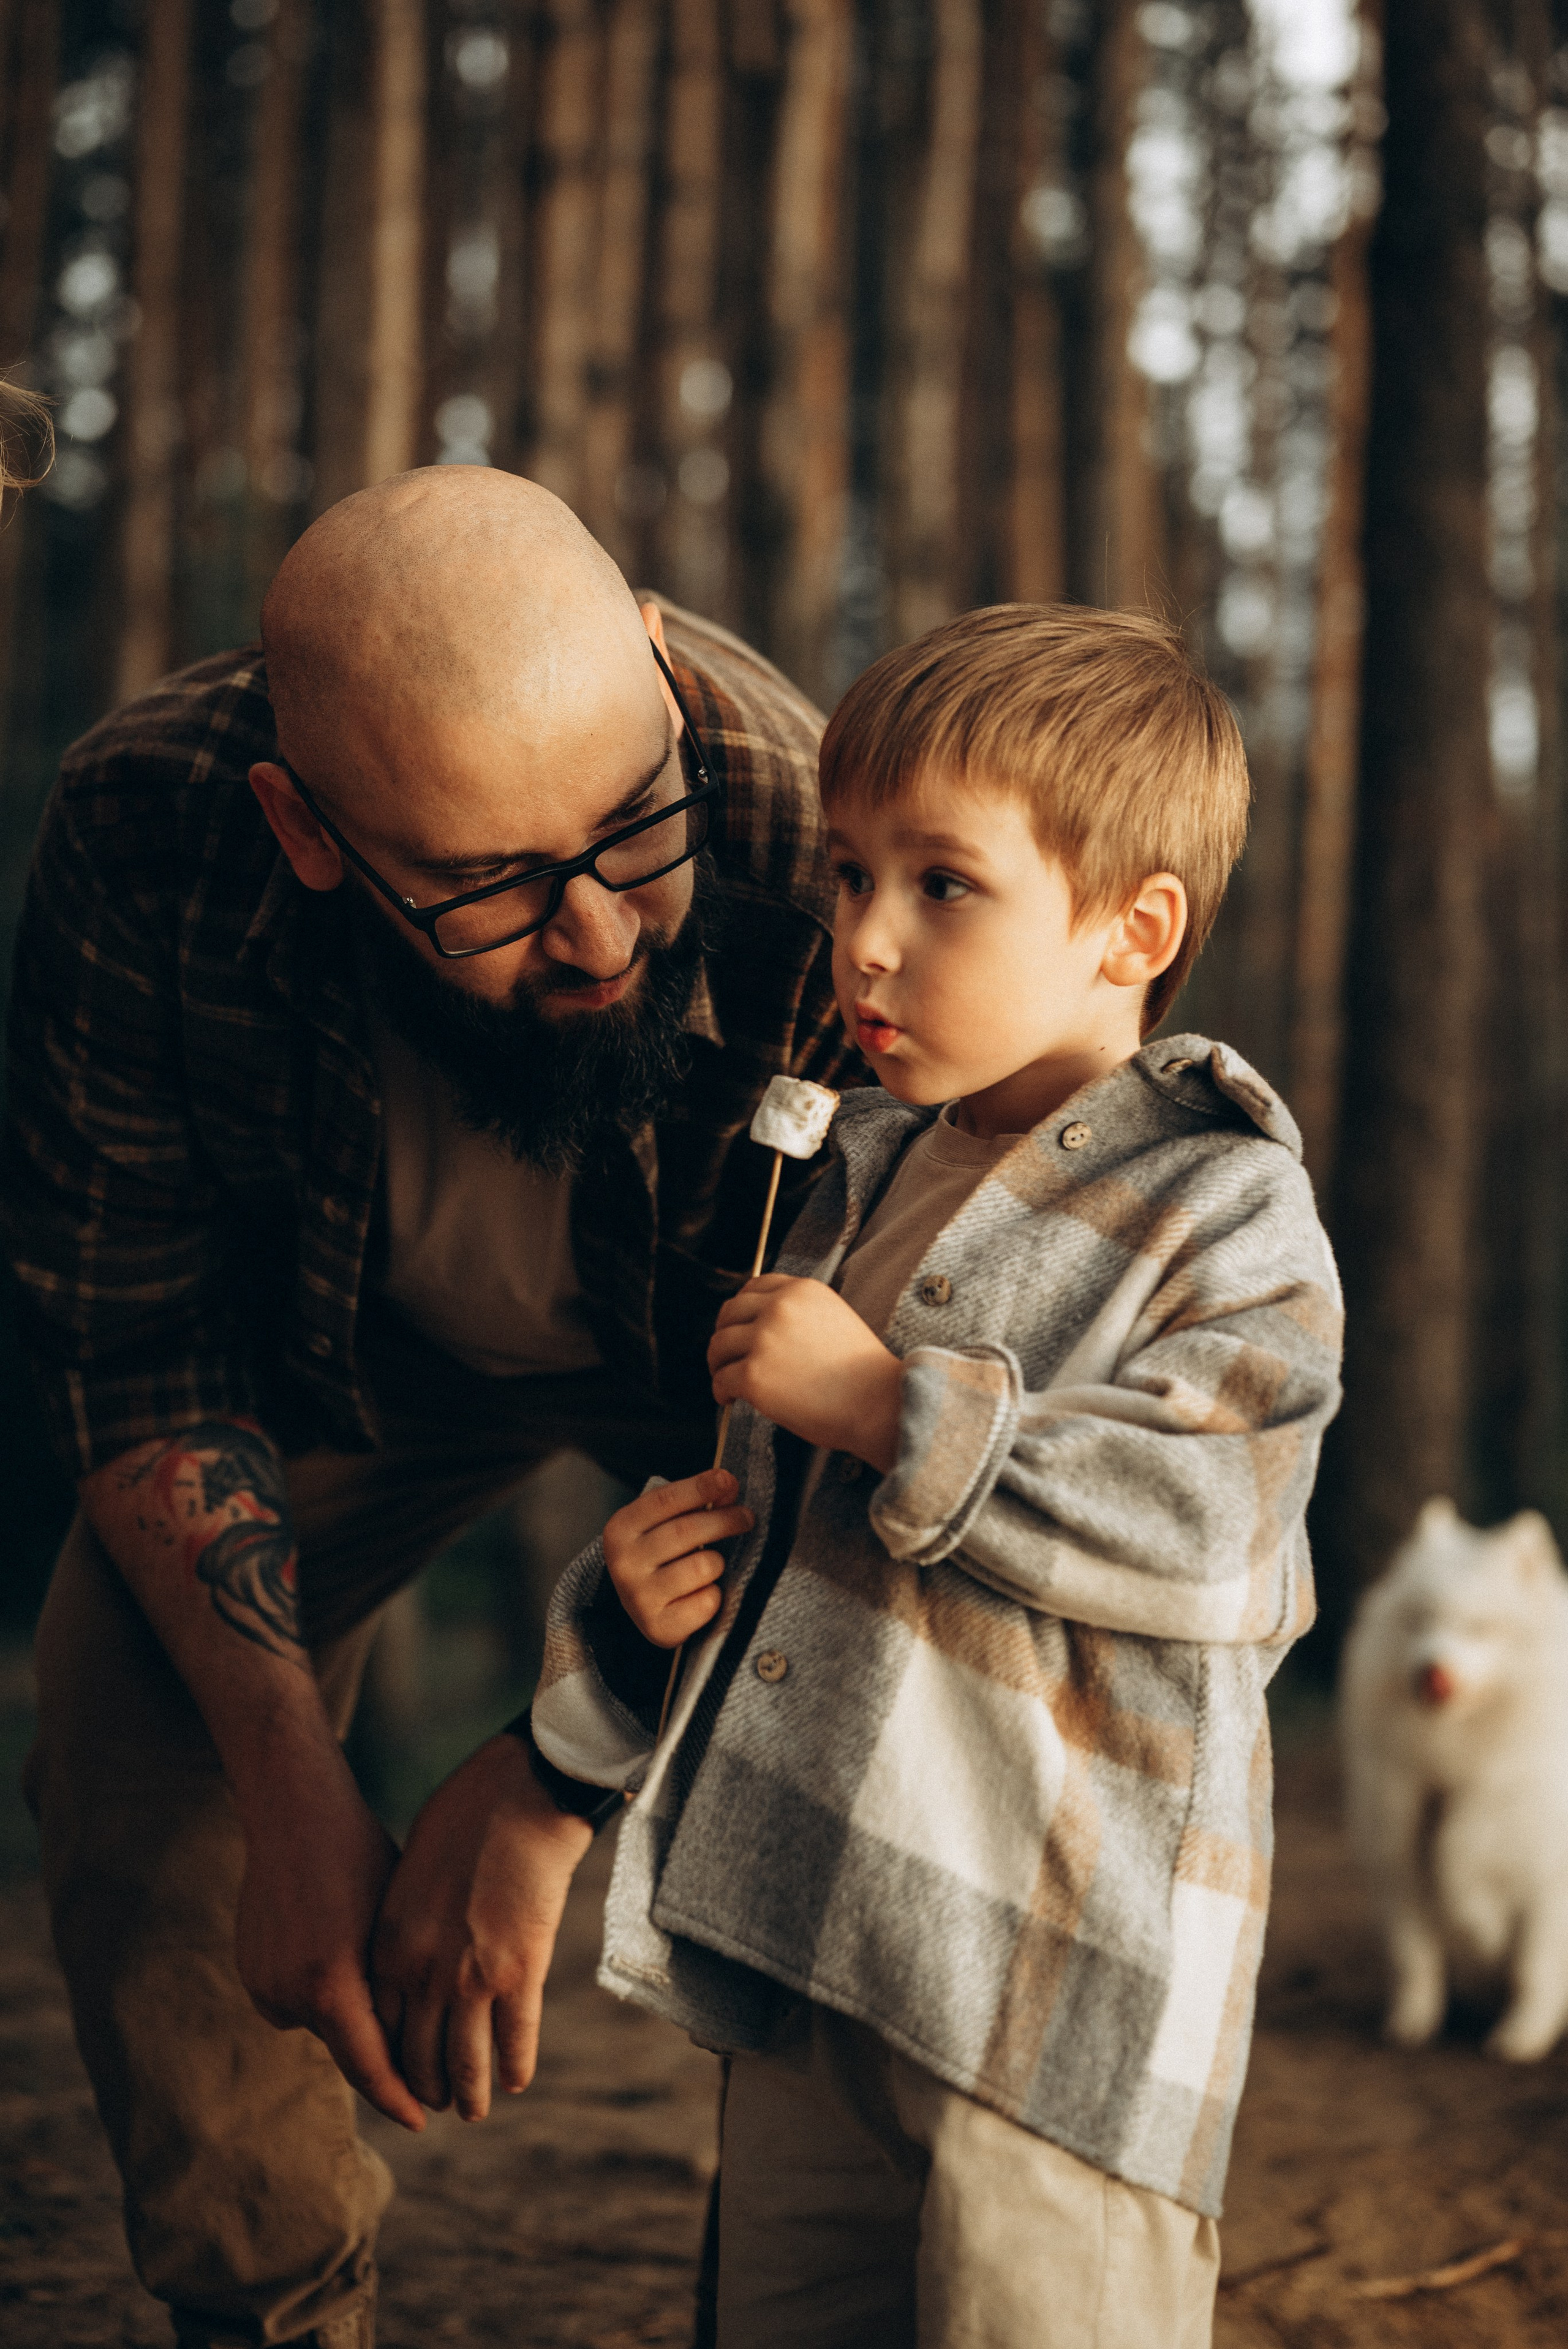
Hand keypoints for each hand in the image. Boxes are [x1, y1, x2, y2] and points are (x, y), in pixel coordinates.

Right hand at [234, 1736, 425, 2131]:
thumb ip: (398, 1987)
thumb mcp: (396, 1923)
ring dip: (349, 2008)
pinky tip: (336, 1943)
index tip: (424, 2120)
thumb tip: (421, 2039)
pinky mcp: (250, 1972)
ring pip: (323, 2021)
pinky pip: (297, 1997)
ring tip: (372, 1960)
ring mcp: (263, 1984)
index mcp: (332, 1984)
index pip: (371, 2066)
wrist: (295, 1814)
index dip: (399, 2097)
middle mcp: (290, 1994)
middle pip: (347, 2045)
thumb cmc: (362, 1858)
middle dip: (382, 2054)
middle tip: (422, 2067)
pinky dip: (321, 1986)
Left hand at [371, 1732, 592, 2119]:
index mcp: (387, 1947)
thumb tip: (402, 1962)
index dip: (387, 2060)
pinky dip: (515, 2064)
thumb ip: (400, 1928)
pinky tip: (517, 2080)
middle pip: (417, 2055)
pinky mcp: (521, 1970)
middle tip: (434, 2103)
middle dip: (424, 2087)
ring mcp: (472, 1977)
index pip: (377, 2028)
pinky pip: (515, 2038)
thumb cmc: (459, 1820)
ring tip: (473, 2110)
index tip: (396, 2074)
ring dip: (469, 2092)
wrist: (514, 1795)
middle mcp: (422, 1973)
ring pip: (465, 2061)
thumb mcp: (406, 1878)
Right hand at [603, 1468, 753, 1646]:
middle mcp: (624, 1563)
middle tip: (746, 1517)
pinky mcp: (658, 1627)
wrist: (644, 1608)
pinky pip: (707, 1601)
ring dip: (717, 1563)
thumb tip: (727, 1486)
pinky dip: (714, 1596)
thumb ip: (694, 1502)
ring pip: (702, 1567)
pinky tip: (702, 1594)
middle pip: (687, 1531)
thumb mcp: (667, 1523)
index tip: (728, 1480)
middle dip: (725, 1520)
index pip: (665, 1500)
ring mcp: (639, 1598)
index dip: (701, 1487)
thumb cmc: (661, 1556)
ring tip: (710, 1565)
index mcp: (620, 1529)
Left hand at [708, 1276, 903, 1468]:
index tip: (739, 1329)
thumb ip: (799, 1314)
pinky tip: (730, 1401)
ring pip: (719, 1346)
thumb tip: (759, 1328)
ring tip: (729, 1383)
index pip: (754, 1287)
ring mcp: (764, 1340)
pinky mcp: (754, 1376)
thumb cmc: (862, 1374)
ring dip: (719, 1365)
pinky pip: (722, 1380)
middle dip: (724, 1335)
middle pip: (729, 1313)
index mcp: (802, 1290)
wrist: (879, 1405)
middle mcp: (780, 1307)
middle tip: (726, 1359)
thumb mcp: (834, 1320)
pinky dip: (721, 1392)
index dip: (741, 1310)